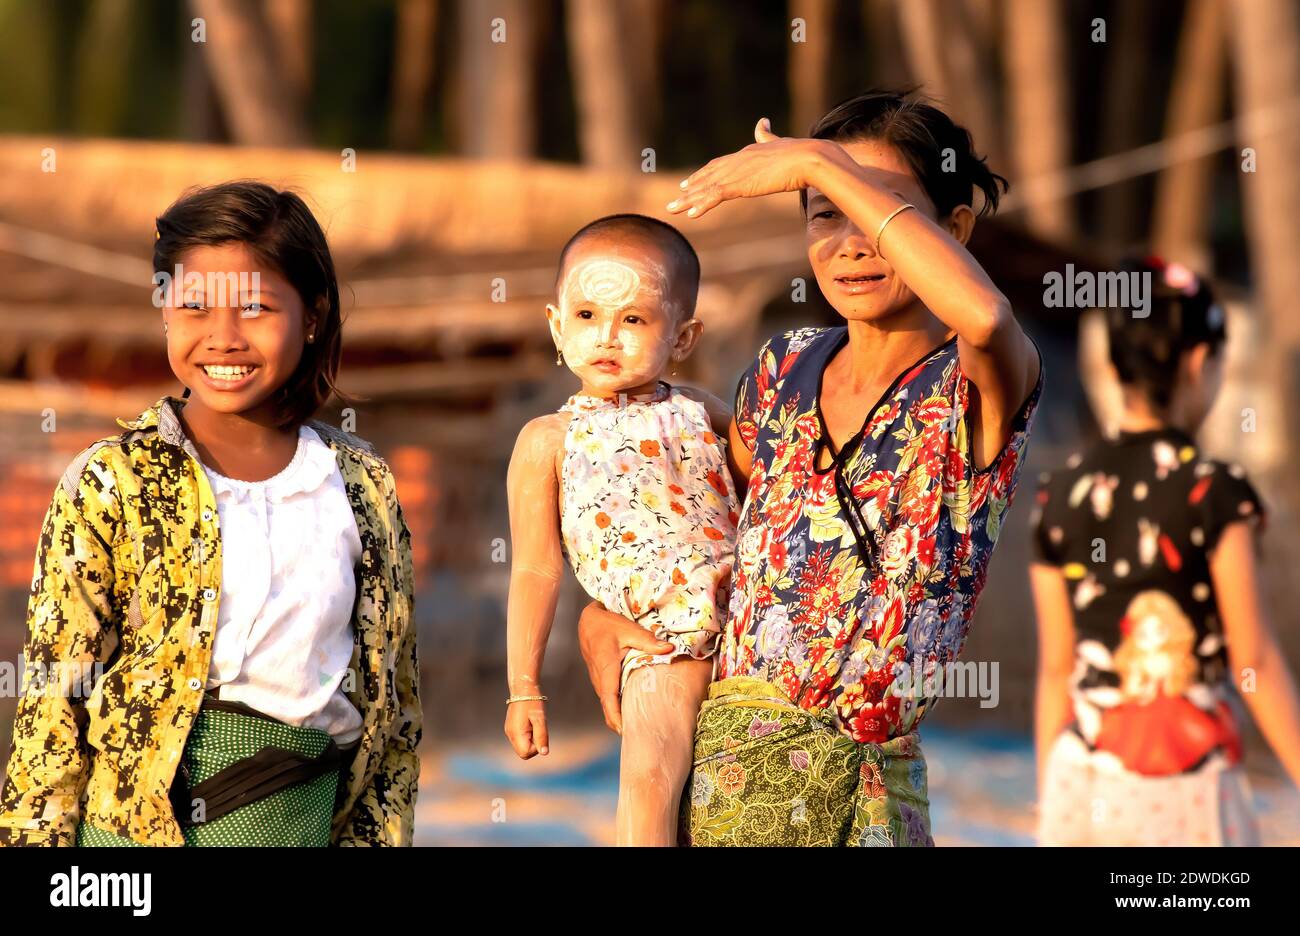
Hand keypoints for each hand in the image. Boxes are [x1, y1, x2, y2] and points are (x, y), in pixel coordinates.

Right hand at [505, 698, 548, 758]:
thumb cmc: (533, 703)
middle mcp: (510, 735)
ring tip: (533, 724)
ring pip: (522, 746)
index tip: (539, 733)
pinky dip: (527, 736)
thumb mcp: (540, 719)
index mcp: (516, 733)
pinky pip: (520, 739)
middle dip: (533, 745)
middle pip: (523, 752)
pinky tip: (530, 723)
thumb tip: (544, 753)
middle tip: (537, 728)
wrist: (523, 689)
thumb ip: (542, 736)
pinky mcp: (511, 728)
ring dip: (531, 740)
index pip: (526, 753)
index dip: (536, 747)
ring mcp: (509, 732)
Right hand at [577, 599, 673, 734]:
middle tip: (643, 737)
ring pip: (610, 704)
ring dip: (621, 716)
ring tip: (642, 726)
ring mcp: (600, 681)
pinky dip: (620, 706)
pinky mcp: (602, 679)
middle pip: (610, 709)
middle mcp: (600, 680)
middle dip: (622, 724)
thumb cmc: (606, 625)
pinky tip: (635, 709)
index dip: (616, 718)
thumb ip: (648, 641)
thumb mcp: (628, 629)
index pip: (609, 701)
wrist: (588, 621)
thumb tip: (669, 648)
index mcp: (606, 671)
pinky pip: (611, 697)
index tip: (626, 733)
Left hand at [666, 117, 837, 219]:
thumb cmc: (802, 153)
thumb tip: (762, 121)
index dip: (704, 173)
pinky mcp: (741, 184)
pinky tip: (690, 214)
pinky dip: (701, 204)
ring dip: (688, 200)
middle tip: (676, 196)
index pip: (720, 164)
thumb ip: (768, 135)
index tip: (690, 181)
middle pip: (708, 175)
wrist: (809, 157)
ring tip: (672, 209)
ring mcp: (738, 172)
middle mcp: (738, 160)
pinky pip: (715, 196)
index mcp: (747, 153)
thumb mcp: (780, 143)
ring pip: (706, 187)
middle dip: (692, 187)